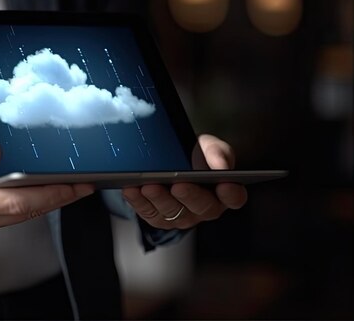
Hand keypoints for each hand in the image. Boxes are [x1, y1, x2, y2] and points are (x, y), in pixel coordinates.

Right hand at [0, 138, 93, 235]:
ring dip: (50, 201)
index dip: (49, 193)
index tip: (74, 184)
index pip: (17, 201)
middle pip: (27, 211)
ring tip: (74, 187)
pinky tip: (44, 191)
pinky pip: (12, 214)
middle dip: (60, 198)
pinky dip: (33, 202)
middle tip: (86, 185)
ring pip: (21, 214)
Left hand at [122, 134, 247, 229]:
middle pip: (200, 207)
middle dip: (189, 196)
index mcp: (224, 192)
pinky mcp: (160, 218)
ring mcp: (182, 216)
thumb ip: (218, 153)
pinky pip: (148, 213)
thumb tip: (220, 165)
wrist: (172, 162)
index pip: (234, 197)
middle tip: (179, 185)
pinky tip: (131, 189)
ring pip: (171, 212)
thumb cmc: (196, 157)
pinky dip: (138, 202)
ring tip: (149, 186)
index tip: (224, 184)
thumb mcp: (209, 147)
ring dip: (159, 199)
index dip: (231, 193)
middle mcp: (205, 208)